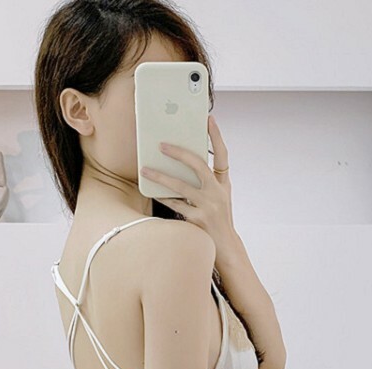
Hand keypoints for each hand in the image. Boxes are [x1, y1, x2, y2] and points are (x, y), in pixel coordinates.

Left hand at [139, 114, 235, 252]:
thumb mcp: (220, 197)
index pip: (223, 155)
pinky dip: (163, 197)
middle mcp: (218, 193)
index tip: (208, 118)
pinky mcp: (198, 220)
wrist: (226, 247)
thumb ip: (207, 182)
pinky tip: (152, 191)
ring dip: (161, 177)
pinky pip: (176, 205)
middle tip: (161, 145)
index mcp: (224, 184)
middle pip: (198, 166)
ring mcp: (208, 207)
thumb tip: (183, 164)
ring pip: (180, 186)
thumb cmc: (219, 219)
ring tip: (145, 170)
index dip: (216, 136)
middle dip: (179, 153)